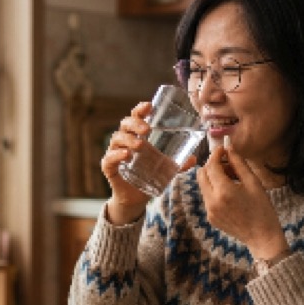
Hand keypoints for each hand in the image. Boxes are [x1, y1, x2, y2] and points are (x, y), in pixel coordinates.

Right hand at [100, 102, 197, 224]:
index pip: (136, 117)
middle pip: (125, 124)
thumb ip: (179, 164)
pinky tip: (126, 155)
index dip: (141, 109)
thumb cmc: (149, 176)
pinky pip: (109, 158)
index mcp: (137, 135)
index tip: (149, 106)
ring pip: (117, 139)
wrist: (136, 198)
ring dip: (128, 140)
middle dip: (135, 124)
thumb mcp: (166, 169)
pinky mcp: (109, 167)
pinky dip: (117, 155)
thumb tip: (194, 159)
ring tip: (140, 145)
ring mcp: (115, 153)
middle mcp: (125, 141)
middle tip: (147, 129)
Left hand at [196, 141, 287, 260]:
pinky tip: (230, 193)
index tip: (223, 150)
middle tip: (228, 165)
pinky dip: (214, 190)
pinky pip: (207, 197)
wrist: (262, 236)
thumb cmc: (262, 209)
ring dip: (213, 178)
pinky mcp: (210, 217)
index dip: (216, 154)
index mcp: (224, 191)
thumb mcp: (253, 183)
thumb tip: (229, 147)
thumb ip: (239, 163)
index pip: (211, 165)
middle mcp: (212, 201)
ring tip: (232, 180)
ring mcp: (209, 211)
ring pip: (202, 185)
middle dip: (212, 165)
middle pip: (201, 174)